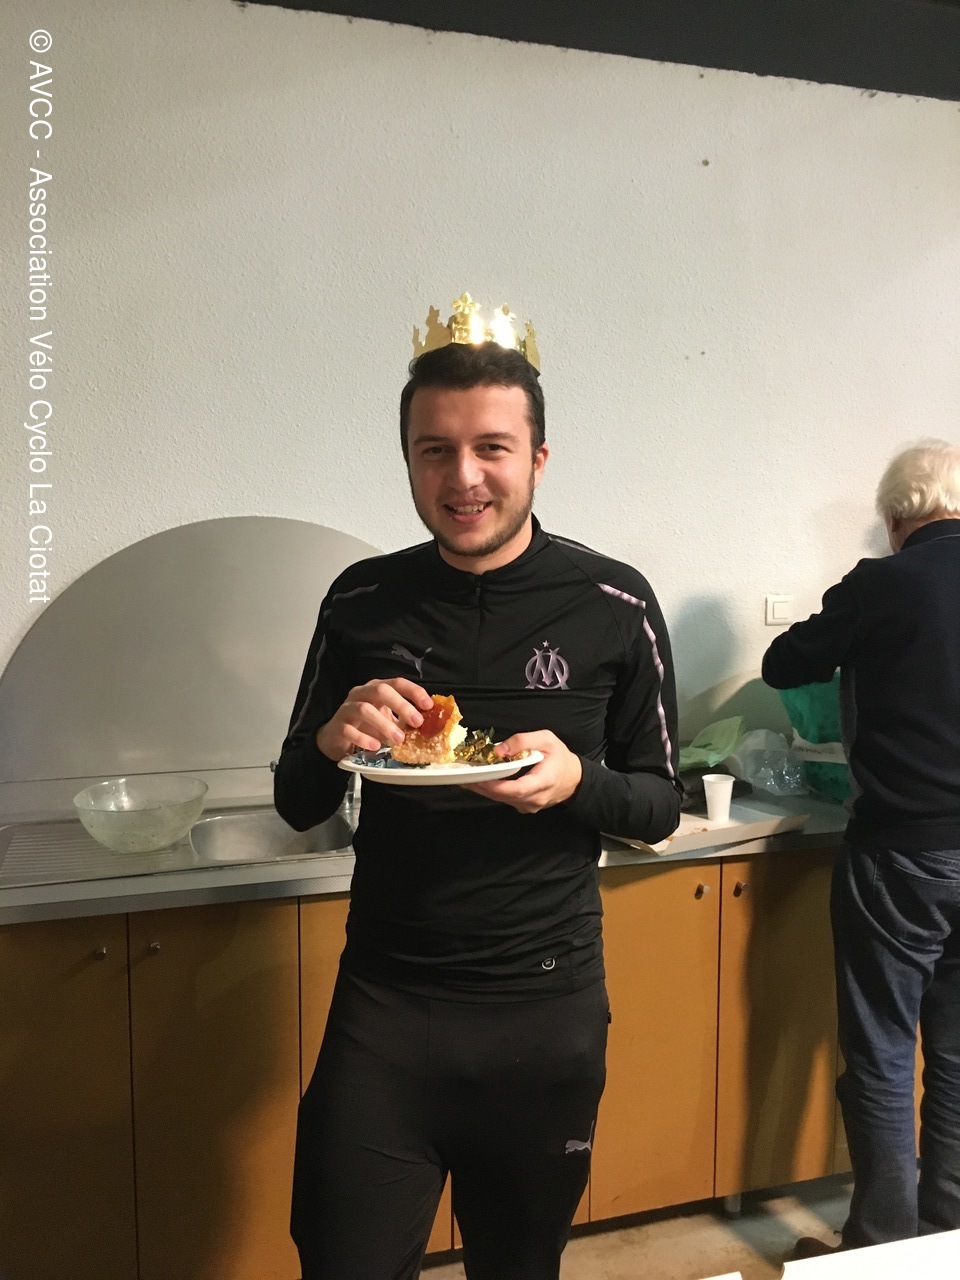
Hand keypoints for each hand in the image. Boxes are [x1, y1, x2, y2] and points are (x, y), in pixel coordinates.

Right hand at [316, 678, 434, 760]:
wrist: (337, 738)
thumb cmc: (366, 726)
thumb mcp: (388, 720)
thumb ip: (405, 720)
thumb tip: (430, 726)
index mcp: (376, 688)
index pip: (397, 683)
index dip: (414, 691)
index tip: (428, 705)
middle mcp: (361, 693)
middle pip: (381, 690)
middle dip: (402, 705)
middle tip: (417, 722)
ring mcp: (347, 708)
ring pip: (364, 709)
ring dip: (384, 724)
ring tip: (399, 739)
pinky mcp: (337, 726)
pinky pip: (349, 729)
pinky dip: (364, 738)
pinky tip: (375, 746)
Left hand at [461, 731, 582, 813]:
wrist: (574, 778)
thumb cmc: (560, 757)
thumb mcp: (546, 739)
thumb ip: (523, 741)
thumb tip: (498, 750)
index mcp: (543, 781)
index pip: (515, 789)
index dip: (494, 785)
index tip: (476, 777)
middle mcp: (535, 799)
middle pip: (503, 796)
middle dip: (481, 786)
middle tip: (461, 776)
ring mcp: (529, 806)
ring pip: (502, 800)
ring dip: (483, 789)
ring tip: (466, 778)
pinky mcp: (524, 807)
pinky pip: (505, 800)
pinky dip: (492, 791)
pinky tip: (480, 781)